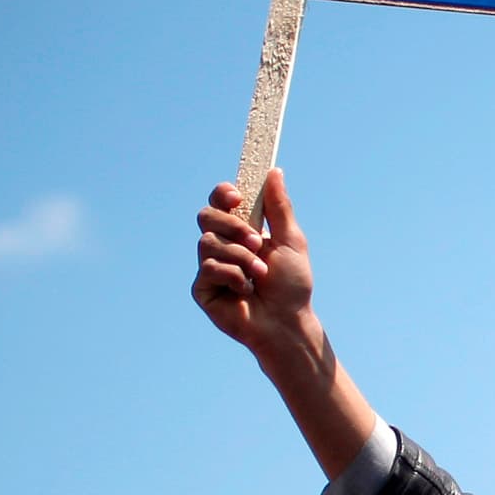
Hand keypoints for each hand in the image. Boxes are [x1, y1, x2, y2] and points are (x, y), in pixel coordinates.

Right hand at [193, 171, 317, 363]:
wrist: (286, 322)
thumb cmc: (292, 285)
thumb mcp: (291, 240)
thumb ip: (280, 207)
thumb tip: (274, 172)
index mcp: (242, 230)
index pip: (221, 201)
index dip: (222, 194)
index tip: (236, 196)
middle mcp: (222, 245)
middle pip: (206, 216)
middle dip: (232, 226)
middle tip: (257, 241)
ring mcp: (210, 266)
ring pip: (208, 242)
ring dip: (241, 257)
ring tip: (259, 275)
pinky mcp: (203, 288)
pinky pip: (208, 268)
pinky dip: (233, 277)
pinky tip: (245, 291)